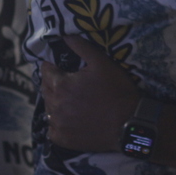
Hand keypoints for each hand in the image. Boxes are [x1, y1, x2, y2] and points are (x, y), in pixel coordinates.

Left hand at [40, 34, 139, 152]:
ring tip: (71, 100)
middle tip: (69, 83)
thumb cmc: (116, 91)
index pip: (46, 70)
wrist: (130, 124)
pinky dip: (58, 123)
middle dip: (54, 83)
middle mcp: (54, 105)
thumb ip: (81, 47)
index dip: (53, 66)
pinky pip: (52, 129)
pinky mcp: (63, 140)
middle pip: (45, 89)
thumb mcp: (101, 63)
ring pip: (48, 108)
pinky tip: (71, 119)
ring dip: (56, 102)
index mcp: (60, 85)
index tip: (63, 67)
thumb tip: (64, 34)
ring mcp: (57, 125)